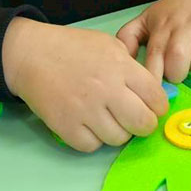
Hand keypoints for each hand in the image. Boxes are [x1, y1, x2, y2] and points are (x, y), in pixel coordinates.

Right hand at [2, 18, 167, 152]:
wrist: (32, 53)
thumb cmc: (73, 47)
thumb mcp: (110, 45)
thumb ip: (132, 67)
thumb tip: (152, 91)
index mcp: (122, 67)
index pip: (157, 99)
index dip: (158, 107)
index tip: (152, 108)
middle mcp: (107, 90)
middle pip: (143, 124)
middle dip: (144, 125)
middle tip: (135, 121)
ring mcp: (86, 110)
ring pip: (118, 139)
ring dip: (117, 132)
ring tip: (107, 119)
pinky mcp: (66, 126)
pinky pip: (92, 146)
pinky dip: (92, 139)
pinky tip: (88, 124)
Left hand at [116, 0, 190, 82]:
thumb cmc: (171, 10)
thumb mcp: (146, 19)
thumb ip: (128, 38)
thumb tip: (121, 60)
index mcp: (161, 28)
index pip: (155, 55)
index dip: (153, 77)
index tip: (153, 90)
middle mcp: (183, 27)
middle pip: (179, 58)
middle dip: (177, 73)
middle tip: (177, 72)